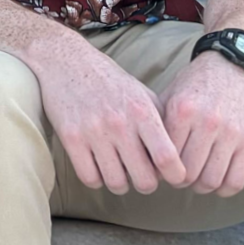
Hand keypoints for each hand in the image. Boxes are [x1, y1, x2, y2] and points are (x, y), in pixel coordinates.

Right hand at [23, 28, 189, 193]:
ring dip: (120, 183)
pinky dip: (96, 178)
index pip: (167, 158)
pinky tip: (97, 165)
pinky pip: (90, 178)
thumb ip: (161, 123)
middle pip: (144, 180)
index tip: (173, 177)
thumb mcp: (142, 94)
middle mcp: (119, 122)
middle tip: (141, 174)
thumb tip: (177, 157)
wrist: (65, 61)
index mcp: (141, 111)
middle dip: (146, 183)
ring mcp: (93, 131)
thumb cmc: (109, 81)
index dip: (176, 175)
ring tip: (118, 170)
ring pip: (116, 183)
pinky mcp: (70, 137)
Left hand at [160, 50, 243, 195]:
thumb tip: (144, 157)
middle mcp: (207, 122)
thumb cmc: (196, 84)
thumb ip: (159, 123)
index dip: (161, 170)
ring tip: (198, 179)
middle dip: (180, 181)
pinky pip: (236, 181)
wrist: (232, 65)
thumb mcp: (171, 95)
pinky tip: (218, 180)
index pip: (166, 158)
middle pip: (188, 174)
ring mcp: (231, 133)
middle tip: (180, 178)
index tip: (163, 170)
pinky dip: (224, 189)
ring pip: (211, 181)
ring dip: (201, 187)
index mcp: (182, 110)